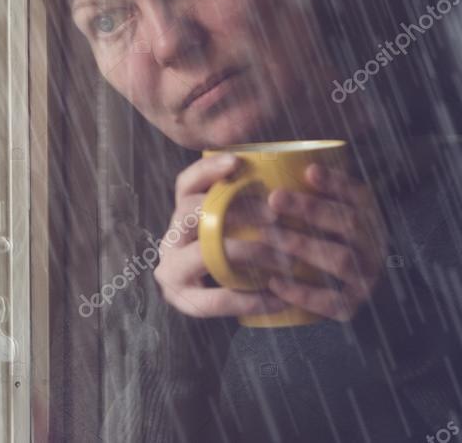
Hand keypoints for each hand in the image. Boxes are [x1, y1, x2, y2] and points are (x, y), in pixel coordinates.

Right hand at [153, 153, 289, 318]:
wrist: (220, 301)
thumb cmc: (238, 253)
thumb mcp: (237, 225)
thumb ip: (250, 204)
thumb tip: (291, 176)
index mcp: (182, 214)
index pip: (185, 184)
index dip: (207, 170)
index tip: (237, 161)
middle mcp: (171, 238)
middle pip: (190, 212)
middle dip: (235, 210)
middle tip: (275, 215)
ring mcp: (172, 270)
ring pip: (203, 253)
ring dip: (248, 253)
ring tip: (286, 258)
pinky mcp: (184, 300)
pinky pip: (218, 299)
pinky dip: (251, 299)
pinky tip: (279, 298)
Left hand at [263, 163, 387, 321]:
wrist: (354, 288)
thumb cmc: (329, 240)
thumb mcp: (332, 211)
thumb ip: (313, 190)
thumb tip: (288, 160)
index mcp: (369, 217)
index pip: (359, 195)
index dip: (336, 182)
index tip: (309, 170)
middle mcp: (373, 245)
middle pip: (348, 223)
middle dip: (311, 209)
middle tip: (274, 198)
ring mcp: (366, 276)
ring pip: (341, 259)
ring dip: (304, 245)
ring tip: (270, 235)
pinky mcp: (352, 305)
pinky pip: (330, 302)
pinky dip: (302, 293)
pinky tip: (274, 282)